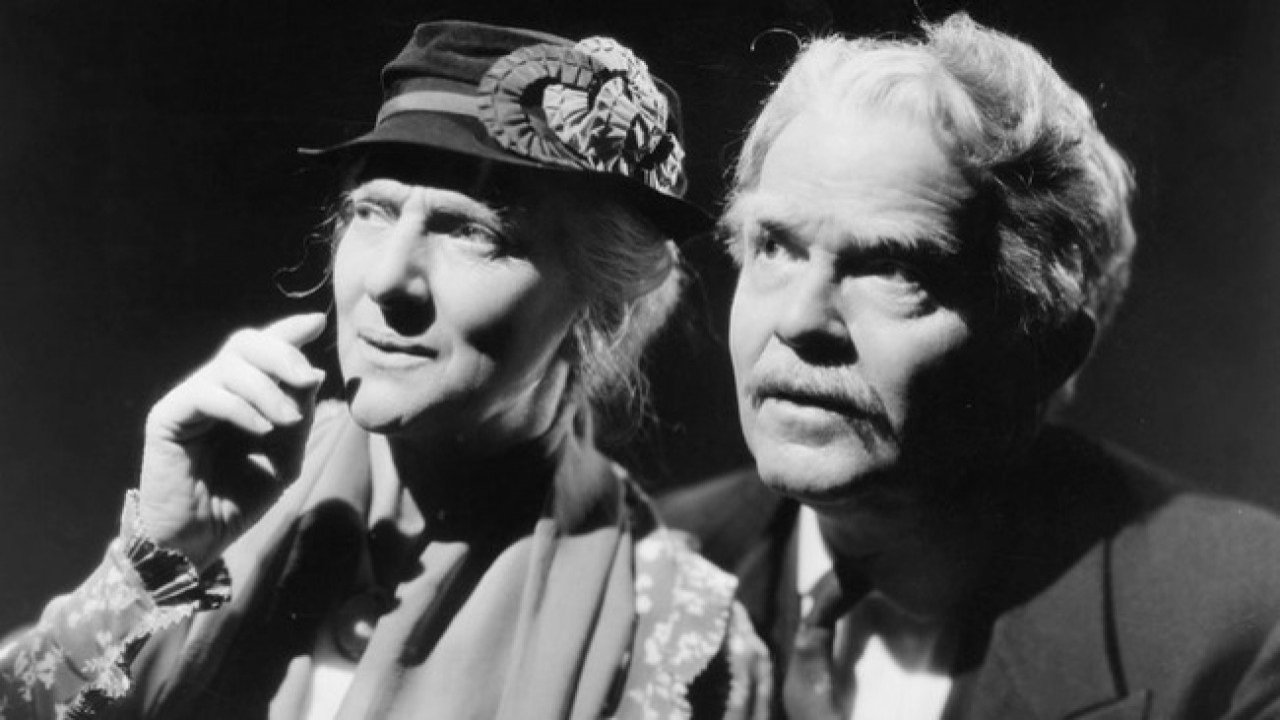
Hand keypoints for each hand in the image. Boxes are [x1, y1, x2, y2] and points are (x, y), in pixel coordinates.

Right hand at [137, 313, 327, 569]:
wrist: (201, 539)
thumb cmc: (242, 498)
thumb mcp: (286, 454)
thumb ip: (299, 413)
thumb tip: (314, 373)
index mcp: (242, 392)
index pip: (261, 346)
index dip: (288, 330)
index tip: (318, 323)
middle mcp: (213, 387)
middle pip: (245, 342)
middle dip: (283, 354)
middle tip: (308, 379)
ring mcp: (188, 400)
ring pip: (229, 365)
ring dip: (267, 389)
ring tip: (287, 421)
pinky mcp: (167, 418)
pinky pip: (205, 393)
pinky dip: (239, 406)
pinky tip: (261, 428)